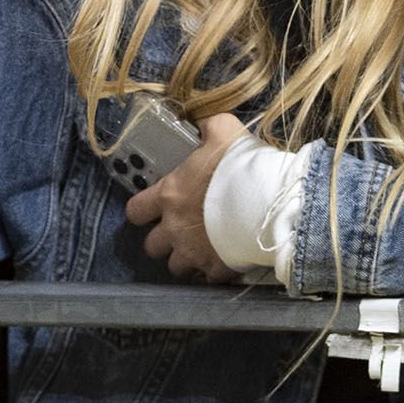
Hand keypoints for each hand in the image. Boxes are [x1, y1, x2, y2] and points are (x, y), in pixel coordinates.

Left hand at [124, 112, 246, 281]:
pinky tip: (221, 261)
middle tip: (179, 230)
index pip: (134, 211)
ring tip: (199, 248)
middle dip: (163, 240)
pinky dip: (210, 272)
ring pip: (175, 267)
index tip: (152, 209)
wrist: (268, 203)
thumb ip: (208, 126)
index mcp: (169, 196)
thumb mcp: (224, 131)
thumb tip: (202, 123)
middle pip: (151, 247)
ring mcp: (193, 253)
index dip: (141, 211)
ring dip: (184, 258)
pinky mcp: (216, 270)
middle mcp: (174, 229)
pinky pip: (205, 279)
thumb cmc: (241, 166)